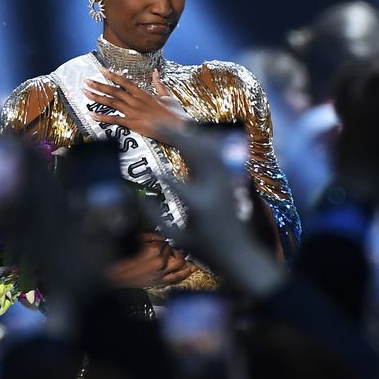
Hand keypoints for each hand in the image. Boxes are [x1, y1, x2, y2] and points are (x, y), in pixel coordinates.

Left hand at [85, 68, 186, 143]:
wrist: (177, 128)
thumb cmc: (174, 113)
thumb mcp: (167, 95)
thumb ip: (159, 84)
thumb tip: (155, 72)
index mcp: (143, 93)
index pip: (124, 81)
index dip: (112, 75)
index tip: (101, 70)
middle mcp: (135, 101)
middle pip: (113, 91)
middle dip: (98, 85)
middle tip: (86, 81)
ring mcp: (133, 112)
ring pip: (111, 102)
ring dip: (97, 97)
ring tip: (86, 92)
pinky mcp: (132, 124)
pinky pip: (114, 120)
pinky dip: (102, 117)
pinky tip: (92, 114)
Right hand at [104, 232, 194, 288]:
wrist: (115, 275)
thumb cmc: (122, 259)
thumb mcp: (135, 240)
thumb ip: (150, 235)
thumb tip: (160, 234)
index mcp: (154, 251)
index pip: (165, 240)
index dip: (162, 238)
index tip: (159, 238)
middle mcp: (160, 262)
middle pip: (173, 250)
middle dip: (172, 246)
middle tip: (168, 245)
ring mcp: (161, 273)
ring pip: (179, 263)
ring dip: (180, 256)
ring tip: (180, 253)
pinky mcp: (160, 282)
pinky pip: (177, 278)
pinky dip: (185, 273)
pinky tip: (190, 268)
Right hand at [162, 129, 285, 297]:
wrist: (240, 254)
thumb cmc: (206, 250)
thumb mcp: (177, 238)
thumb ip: (156, 217)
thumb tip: (139, 197)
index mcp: (199, 205)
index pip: (175, 184)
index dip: (159, 174)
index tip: (148, 167)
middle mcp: (214, 189)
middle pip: (195, 154)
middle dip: (176, 136)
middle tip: (158, 124)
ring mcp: (224, 182)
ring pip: (209, 149)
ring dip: (191, 135)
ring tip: (173, 125)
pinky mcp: (230, 180)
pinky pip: (218, 155)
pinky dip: (205, 142)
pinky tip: (194, 135)